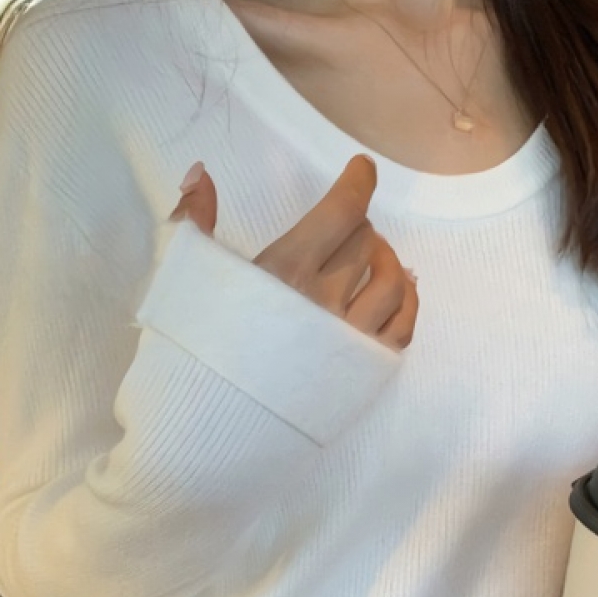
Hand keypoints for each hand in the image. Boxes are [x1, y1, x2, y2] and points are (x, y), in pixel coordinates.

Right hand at [169, 156, 418, 349]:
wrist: (208, 426)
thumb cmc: (196, 352)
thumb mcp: (189, 279)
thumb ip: (195, 222)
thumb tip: (201, 174)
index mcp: (285, 271)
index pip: (341, 212)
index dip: (358, 183)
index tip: (362, 170)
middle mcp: (325, 301)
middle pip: (365, 242)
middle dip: (359, 226)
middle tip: (348, 227)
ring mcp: (350, 339)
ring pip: (391, 281)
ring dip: (387, 258)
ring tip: (376, 255)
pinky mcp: (365, 370)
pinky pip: (404, 326)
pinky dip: (408, 300)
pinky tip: (400, 289)